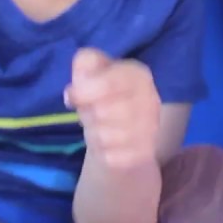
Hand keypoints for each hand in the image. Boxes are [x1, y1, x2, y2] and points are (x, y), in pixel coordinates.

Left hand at [63, 48, 160, 170]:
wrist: (129, 129)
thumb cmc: (105, 95)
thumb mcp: (93, 71)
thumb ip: (85, 65)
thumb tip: (75, 88)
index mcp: (137, 74)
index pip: (110, 82)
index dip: (84, 91)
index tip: (71, 97)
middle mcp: (150, 99)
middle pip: (102, 112)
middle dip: (89, 114)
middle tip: (92, 112)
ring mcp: (151, 128)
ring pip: (105, 137)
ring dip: (95, 134)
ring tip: (100, 127)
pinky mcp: (145, 153)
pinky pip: (111, 157)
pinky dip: (103, 153)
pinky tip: (109, 145)